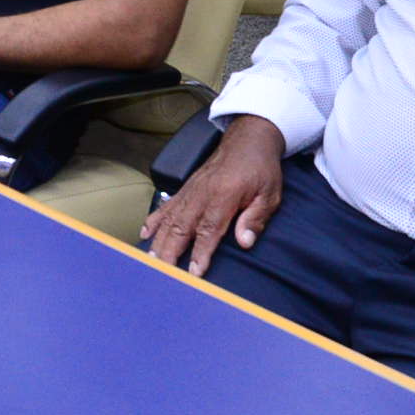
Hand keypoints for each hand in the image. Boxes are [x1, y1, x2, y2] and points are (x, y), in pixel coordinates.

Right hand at [141, 116, 287, 275]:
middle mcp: (201, 193)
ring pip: (169, 219)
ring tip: (150, 261)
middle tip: (163, 274)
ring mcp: (190, 190)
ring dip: (158, 241)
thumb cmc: (260, 168)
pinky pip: (166, 206)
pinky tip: (145, 234)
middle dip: (170, 253)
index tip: (194, 273)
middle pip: (181, 227)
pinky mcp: (186, 188)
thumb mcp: (269, 194)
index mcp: (223, 195)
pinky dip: (153, 220)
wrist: (248, 140)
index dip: (200, 253)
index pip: (208, 230)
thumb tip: (244, 242)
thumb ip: (256, 218)